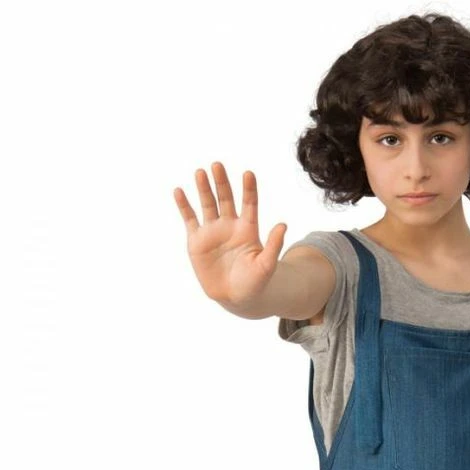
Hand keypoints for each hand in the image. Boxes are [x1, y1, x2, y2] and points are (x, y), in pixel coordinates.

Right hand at [173, 162, 287, 306]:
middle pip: (226, 198)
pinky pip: (190, 219)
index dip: (249, 189)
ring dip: (204, 189)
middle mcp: (230, 225)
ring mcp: (213, 231)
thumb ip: (273, 245)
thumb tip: (283, 225)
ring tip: (200, 172)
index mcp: (248, 229)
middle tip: (218, 165)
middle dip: (222, 182)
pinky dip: (184, 205)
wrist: (236, 298)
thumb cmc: (255, 283)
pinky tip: (179, 191)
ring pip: (208, 204)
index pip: (250, 204)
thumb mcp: (266, 266)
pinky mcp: (197, 241)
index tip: (248, 174)